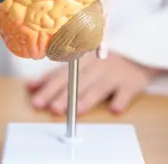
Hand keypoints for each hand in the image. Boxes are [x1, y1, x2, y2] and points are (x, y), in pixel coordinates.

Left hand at [27, 52, 162, 115]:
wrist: (137, 56)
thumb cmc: (101, 63)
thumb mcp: (78, 64)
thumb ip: (55, 75)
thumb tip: (30, 86)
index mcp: (80, 61)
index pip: (61, 74)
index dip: (47, 87)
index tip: (35, 98)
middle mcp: (95, 66)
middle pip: (76, 82)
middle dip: (63, 96)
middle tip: (52, 108)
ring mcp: (113, 74)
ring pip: (98, 88)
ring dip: (87, 99)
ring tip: (76, 112)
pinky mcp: (131, 83)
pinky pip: (125, 92)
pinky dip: (120, 100)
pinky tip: (114, 108)